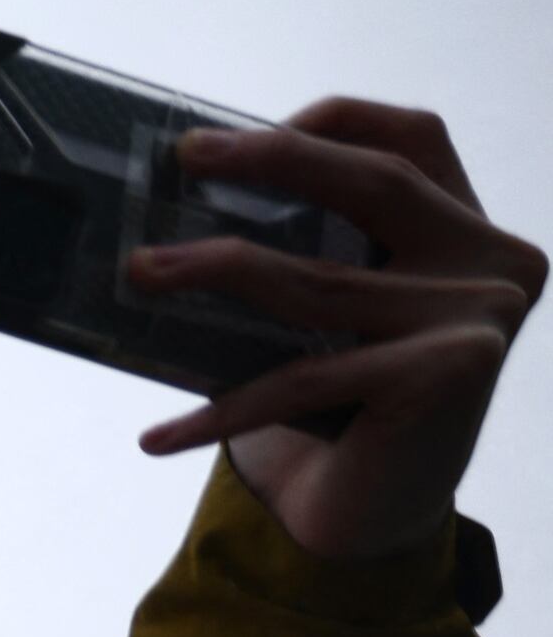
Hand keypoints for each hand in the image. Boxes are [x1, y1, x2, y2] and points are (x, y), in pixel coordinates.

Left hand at [131, 100, 534, 563]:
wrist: (374, 516)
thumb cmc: (337, 405)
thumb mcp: (328, 314)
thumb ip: (305, 252)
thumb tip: (183, 205)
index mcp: (473, 232)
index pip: (416, 140)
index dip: (335, 120)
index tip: (240, 131)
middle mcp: (496, 265)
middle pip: (376, 185)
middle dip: (276, 159)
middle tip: (186, 158)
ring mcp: (480, 319)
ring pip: (321, 282)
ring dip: (215, 271)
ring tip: (140, 274)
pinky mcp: (446, 375)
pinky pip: (304, 380)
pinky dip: (222, 408)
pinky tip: (158, 435)